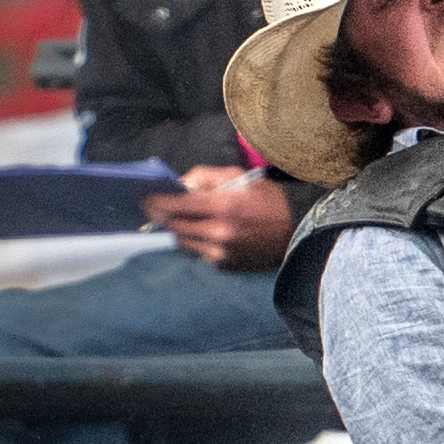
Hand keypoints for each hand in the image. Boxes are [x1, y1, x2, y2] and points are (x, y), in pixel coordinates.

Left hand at [141, 169, 297, 268]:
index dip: (156, 202)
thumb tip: (178, 184)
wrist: (297, 230)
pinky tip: (204, 232)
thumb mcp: (238, 177)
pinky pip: (198, 252)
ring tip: (174, 218)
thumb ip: (204, 178)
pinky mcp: (224, 266)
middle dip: (160, 216)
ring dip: (176, 229)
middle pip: (174, 227)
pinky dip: (195, 241)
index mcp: (223, 207)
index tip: (145, 198)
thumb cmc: (268, 199)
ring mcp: (221, 254)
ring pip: (182, 242)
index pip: (177, 206)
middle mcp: (219, 234)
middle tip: (151, 208)